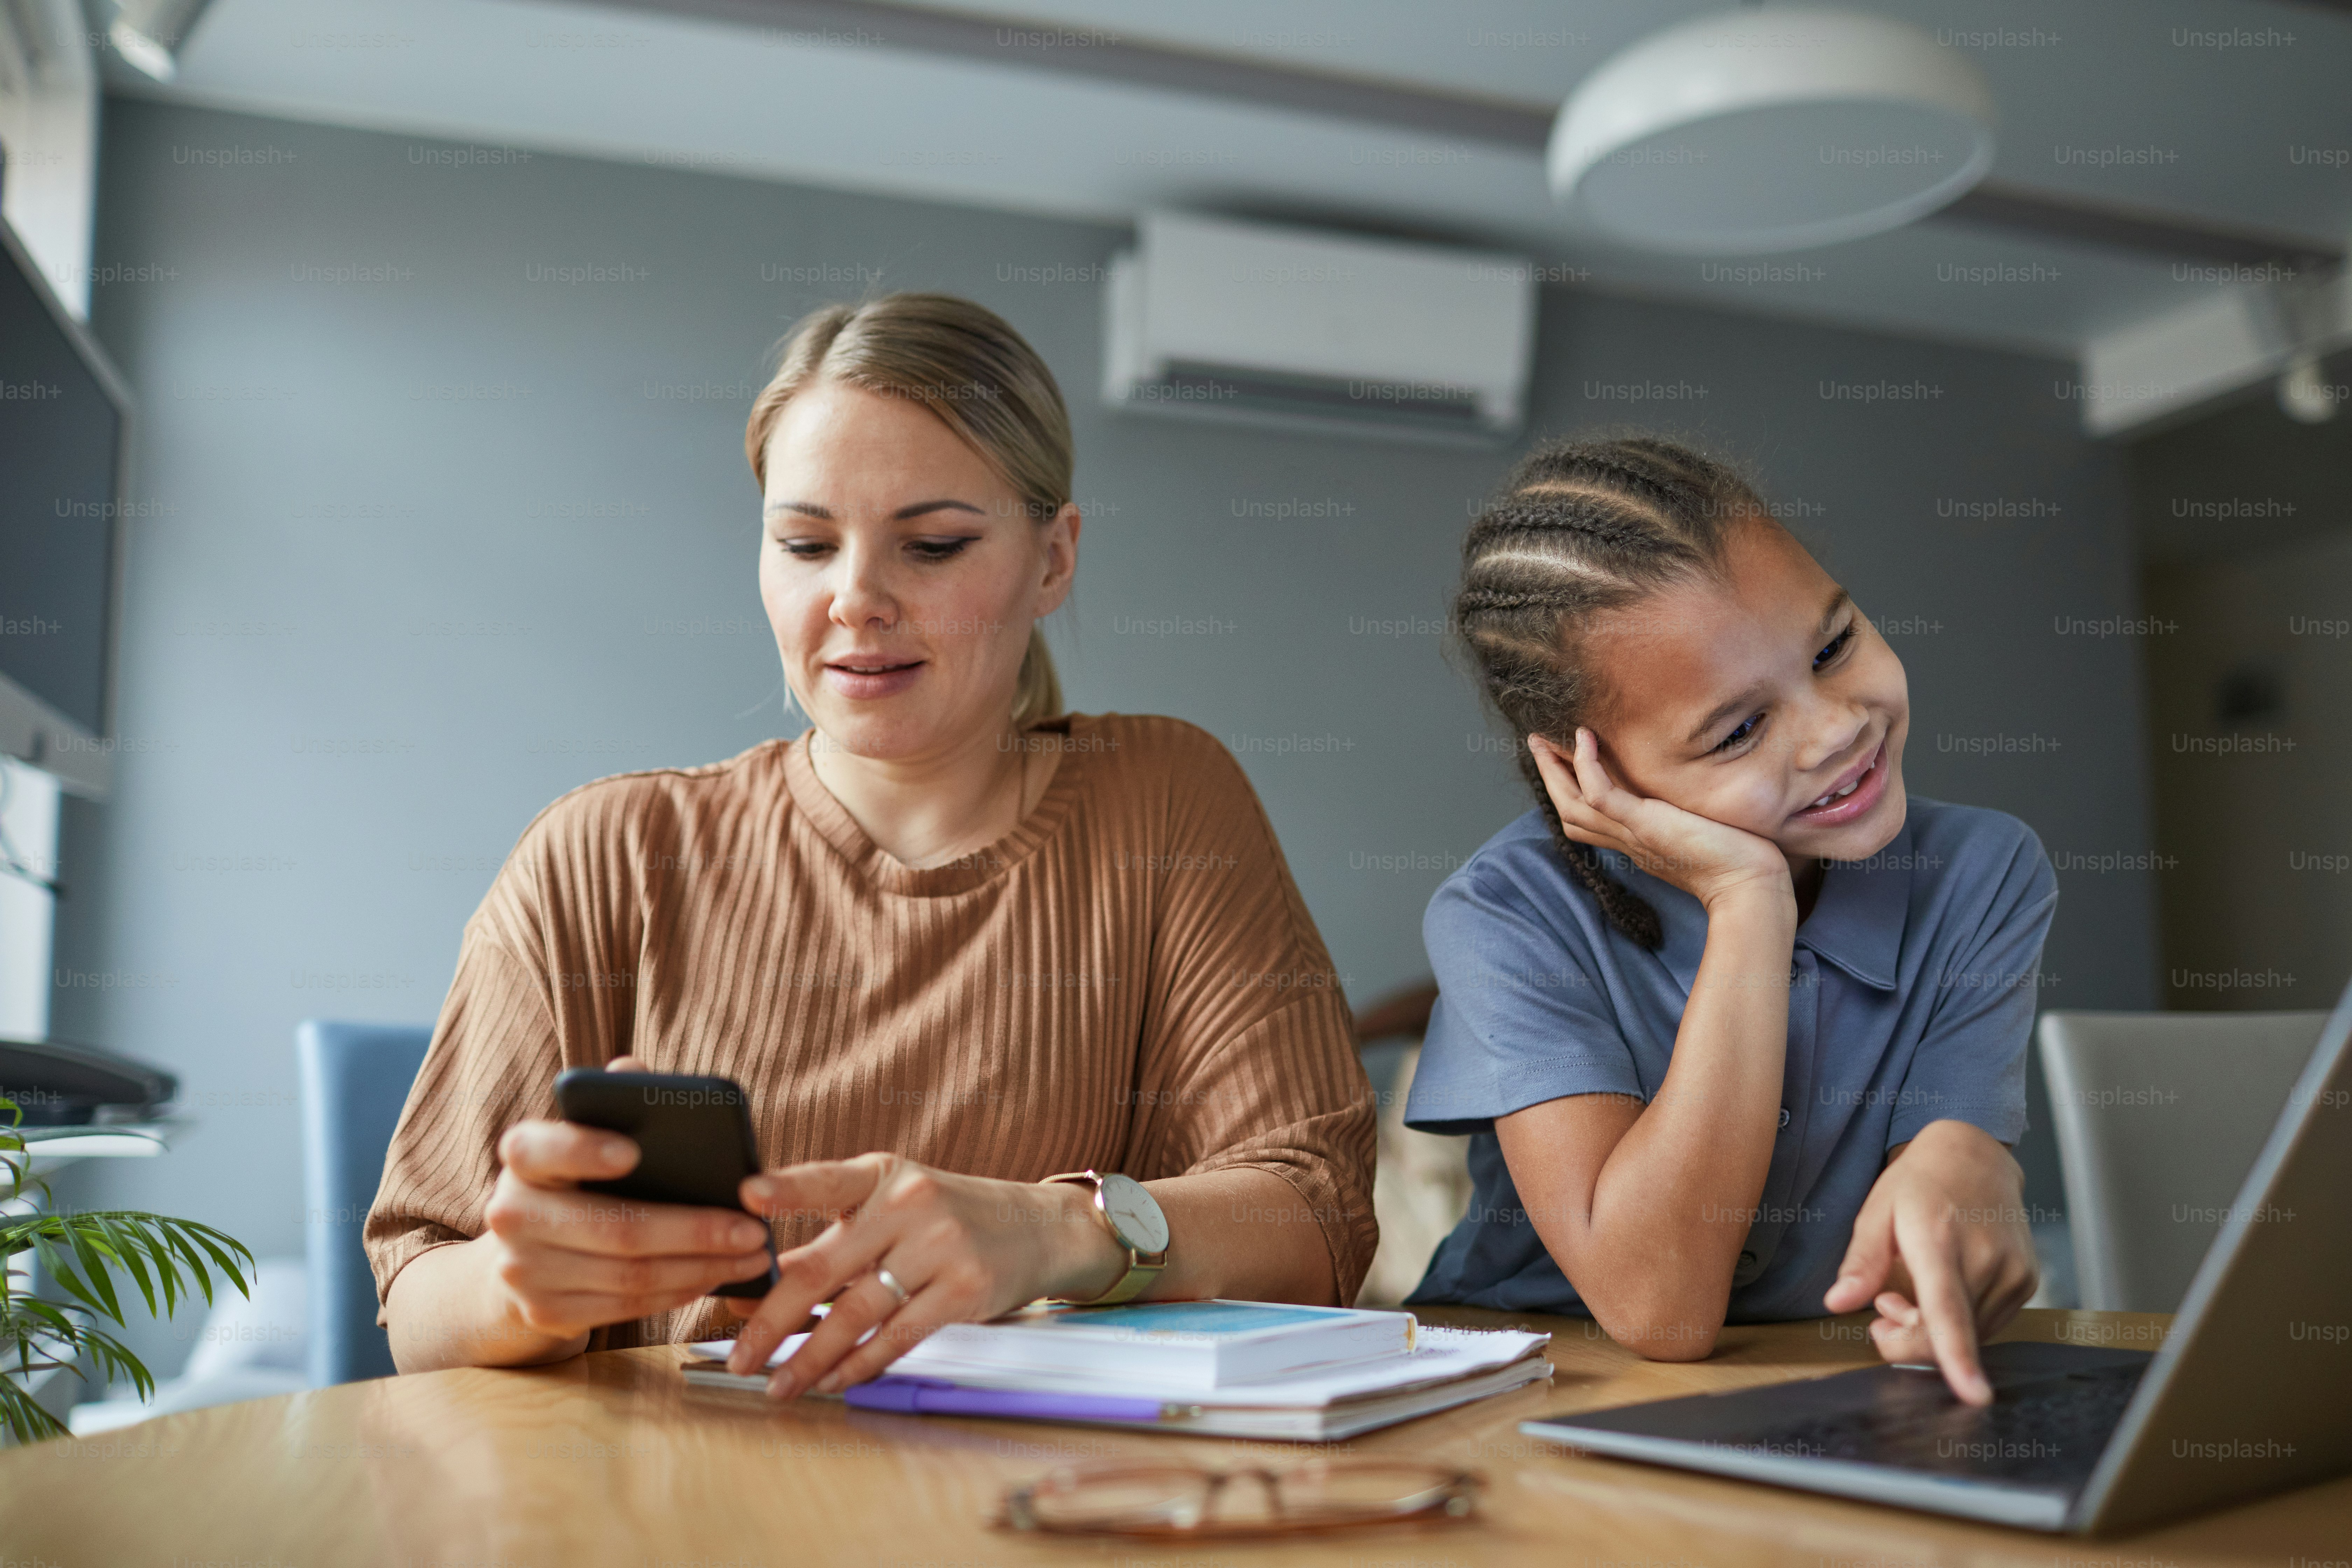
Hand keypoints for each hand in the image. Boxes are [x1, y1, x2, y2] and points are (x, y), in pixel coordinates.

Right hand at [477, 1122, 776, 1345]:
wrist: (522, 1257)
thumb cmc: (574, 1181)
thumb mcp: (581, 1142)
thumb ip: (609, 1107)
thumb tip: (632, 1071)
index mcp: (522, 1158)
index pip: (540, 1149)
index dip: (583, 1150)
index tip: (634, 1151)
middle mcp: (511, 1215)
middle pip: (615, 1228)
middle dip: (695, 1231)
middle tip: (754, 1229)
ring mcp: (524, 1272)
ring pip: (630, 1276)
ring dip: (701, 1268)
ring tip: (752, 1255)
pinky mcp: (545, 1313)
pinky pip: (627, 1307)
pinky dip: (678, 1292)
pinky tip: (715, 1277)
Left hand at [722, 1156, 1122, 1396]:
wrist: (1038, 1227)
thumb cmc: (948, 1217)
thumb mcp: (894, 1206)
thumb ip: (834, 1238)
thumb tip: (762, 1281)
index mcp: (882, 1174)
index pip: (827, 1180)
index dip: (787, 1188)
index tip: (746, 1195)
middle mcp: (910, 1203)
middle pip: (824, 1267)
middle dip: (772, 1319)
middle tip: (738, 1357)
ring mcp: (941, 1246)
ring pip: (856, 1313)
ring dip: (810, 1358)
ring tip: (778, 1385)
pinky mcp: (964, 1289)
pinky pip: (897, 1337)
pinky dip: (860, 1364)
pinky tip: (834, 1381)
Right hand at [1529, 728, 1790, 912]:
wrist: (1750, 886)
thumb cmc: (1738, 860)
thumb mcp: (1701, 832)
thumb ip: (1684, 817)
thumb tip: (1687, 798)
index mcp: (1638, 843)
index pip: (1590, 819)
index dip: (1570, 791)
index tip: (1563, 760)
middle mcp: (1628, 840)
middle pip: (1570, 811)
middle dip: (1549, 776)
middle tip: (1536, 743)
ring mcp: (1633, 833)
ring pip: (1574, 803)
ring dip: (1554, 770)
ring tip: (1543, 739)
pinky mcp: (1644, 825)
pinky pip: (1601, 796)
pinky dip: (1586, 767)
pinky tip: (1583, 738)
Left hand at [1823, 1120, 2037, 1404]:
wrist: (1976, 1156)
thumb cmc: (1921, 1184)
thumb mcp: (1877, 1212)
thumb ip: (1861, 1262)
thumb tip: (1837, 1304)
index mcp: (1940, 1242)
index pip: (1949, 1310)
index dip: (1957, 1356)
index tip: (1973, 1394)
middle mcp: (1986, 1260)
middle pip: (1949, 1335)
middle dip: (1908, 1340)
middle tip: (1884, 1308)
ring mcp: (2013, 1272)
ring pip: (1970, 1335)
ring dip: (1934, 1331)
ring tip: (1910, 1291)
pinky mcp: (2026, 1281)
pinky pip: (1988, 1324)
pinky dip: (1960, 1323)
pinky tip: (1942, 1293)